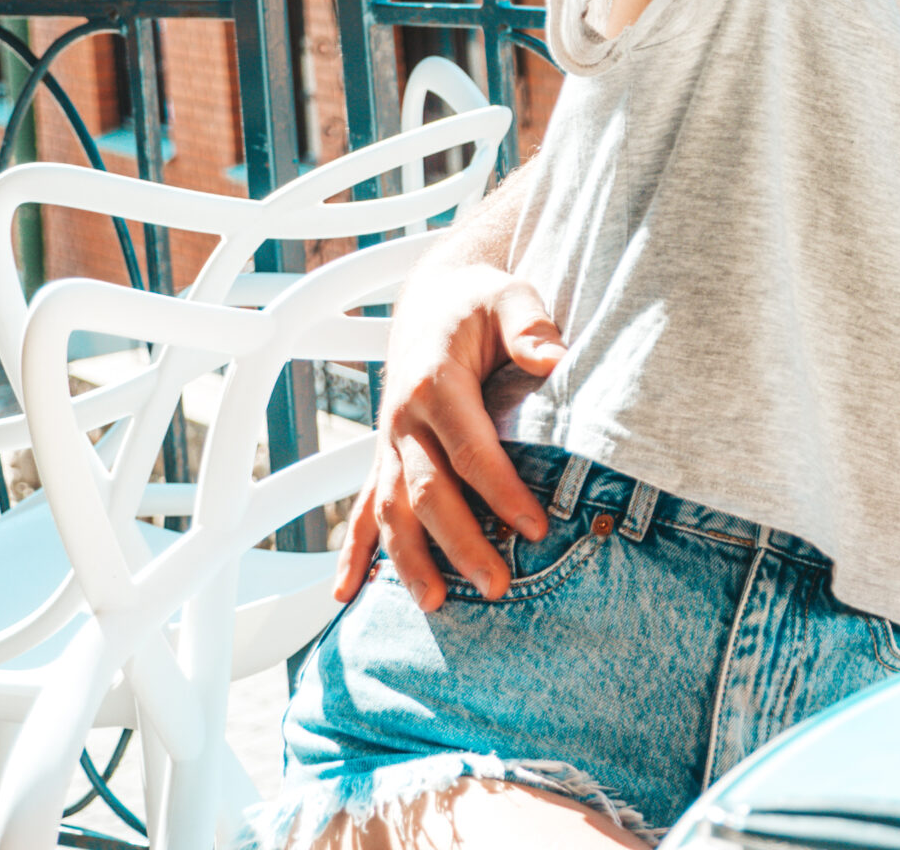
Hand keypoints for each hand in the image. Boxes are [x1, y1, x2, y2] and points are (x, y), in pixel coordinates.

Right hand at [331, 264, 565, 609]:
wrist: (435, 299)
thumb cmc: (480, 301)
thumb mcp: (510, 296)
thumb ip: (530, 325)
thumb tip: (553, 358)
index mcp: (435, 382)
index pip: (470, 449)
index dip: (501, 491)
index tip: (535, 528)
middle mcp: (404, 418)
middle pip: (427, 491)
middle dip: (460, 542)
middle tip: (495, 586)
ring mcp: (389, 442)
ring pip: (390, 510)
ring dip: (407, 560)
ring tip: (434, 604)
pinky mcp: (385, 456)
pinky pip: (362, 509)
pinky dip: (353, 553)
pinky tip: (345, 596)